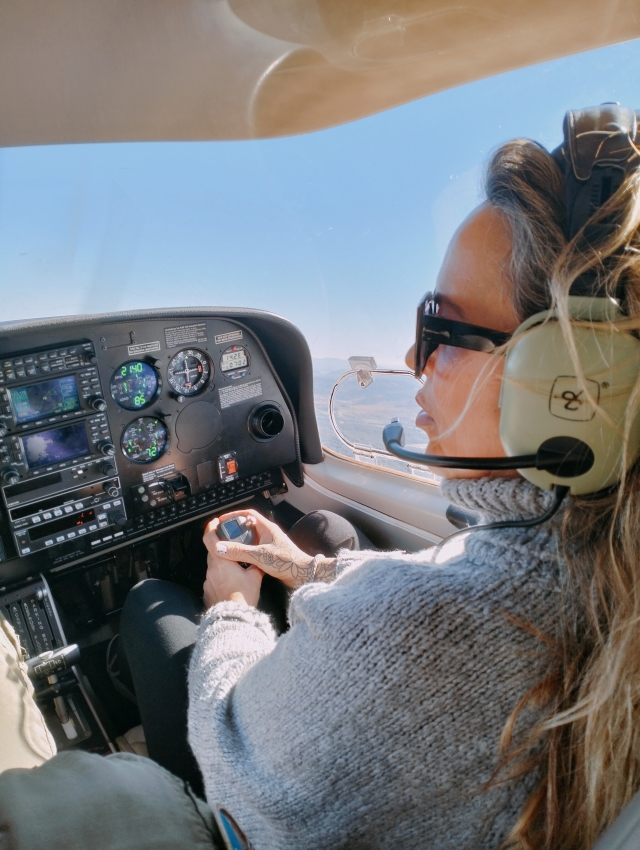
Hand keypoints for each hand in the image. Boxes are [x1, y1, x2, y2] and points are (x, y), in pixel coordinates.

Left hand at [202, 521, 263, 607]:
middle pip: (213, 552)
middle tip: (232, 549)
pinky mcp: (207, 592)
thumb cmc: (243, 597)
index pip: (210, 538)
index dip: (211, 527)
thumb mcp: (255, 577)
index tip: (215, 522)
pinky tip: (230, 585)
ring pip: (213, 567)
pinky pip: (212, 580)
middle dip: (221, 549)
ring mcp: (207, 581)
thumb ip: (255, 565)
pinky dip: (220, 579)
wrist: (233, 618)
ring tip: (235, 571)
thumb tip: (259, 561)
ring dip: (222, 566)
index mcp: (221, 561)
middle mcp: (211, 569)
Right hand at [203, 509, 336, 589]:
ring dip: (239, 542)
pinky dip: (245, 551)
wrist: (303, 575)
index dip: (234, 515)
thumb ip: (239, 551)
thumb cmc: (288, 562)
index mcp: (267, 528)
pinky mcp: (270, 555)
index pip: (248, 514)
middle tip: (222, 535)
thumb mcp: (260, 555)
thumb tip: (220, 547)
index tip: (222, 520)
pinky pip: (254, 549)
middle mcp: (268, 534)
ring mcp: (269, 544)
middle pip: (248, 526)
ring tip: (227, 547)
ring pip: (250, 539)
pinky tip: (239, 559)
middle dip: (234, 529)